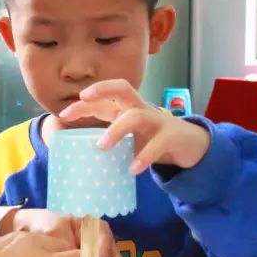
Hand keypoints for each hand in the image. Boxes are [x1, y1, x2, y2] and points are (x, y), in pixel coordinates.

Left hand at [59, 79, 210, 172]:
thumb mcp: (130, 138)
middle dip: (102, 89)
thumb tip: (81, 158)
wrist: (192, 146)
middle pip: (123, 87)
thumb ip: (112, 142)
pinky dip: (144, 155)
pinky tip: (133, 169)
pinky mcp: (172, 136)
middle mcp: (141, 109)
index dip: (83, 104)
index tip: (63, 114)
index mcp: (128, 110)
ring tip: (102, 146)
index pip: (104, 99)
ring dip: (117, 129)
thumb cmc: (154, 140)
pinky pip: (158, 143)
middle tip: (83, 98)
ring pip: (136, 116)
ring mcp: (157, 121)